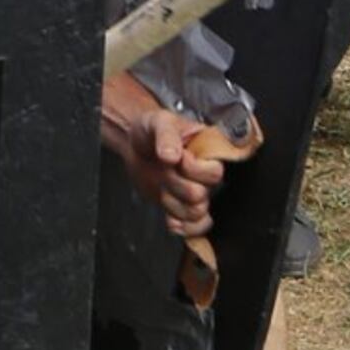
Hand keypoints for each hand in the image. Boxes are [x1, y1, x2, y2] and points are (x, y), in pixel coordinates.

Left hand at [98, 76, 220, 239]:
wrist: (135, 144)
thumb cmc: (151, 129)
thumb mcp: (158, 122)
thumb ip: (166, 135)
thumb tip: (172, 156)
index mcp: (207, 152)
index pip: (215, 172)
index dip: (193, 169)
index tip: (177, 158)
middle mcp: (205, 174)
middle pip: (201, 196)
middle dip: (176, 185)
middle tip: (163, 171)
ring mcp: (194, 191)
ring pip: (195, 213)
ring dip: (173, 204)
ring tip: (162, 187)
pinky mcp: (182, 205)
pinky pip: (196, 226)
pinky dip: (183, 227)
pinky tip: (171, 219)